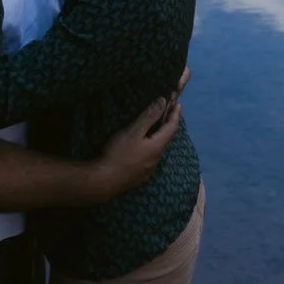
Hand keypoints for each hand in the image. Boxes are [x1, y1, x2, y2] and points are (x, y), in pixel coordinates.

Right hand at [92, 75, 187, 199]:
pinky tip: (144, 145)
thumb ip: (149, 117)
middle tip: (168, 112)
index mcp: (157, 147)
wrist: (104, 182)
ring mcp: (148, 169)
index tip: (178, 104)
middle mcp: (156, 159)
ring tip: (157, 126)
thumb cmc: (119, 153)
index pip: (172, 128)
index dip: (175, 115)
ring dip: (160, 136)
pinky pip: (151, 157)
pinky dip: (152, 146)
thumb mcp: (133, 131)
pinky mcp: (140, 175)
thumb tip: (163, 101)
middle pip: (166, 139)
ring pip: (158, 149)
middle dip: (168, 125)